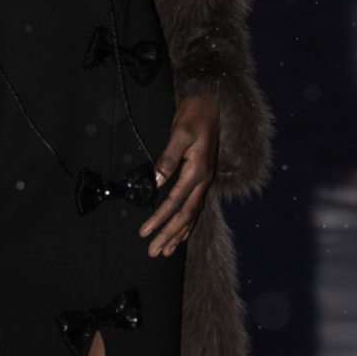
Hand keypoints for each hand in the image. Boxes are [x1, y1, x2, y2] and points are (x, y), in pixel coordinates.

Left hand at [139, 96, 220, 256]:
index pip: (175, 202)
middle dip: (168, 235)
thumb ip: (168, 158)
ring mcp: (205, 180)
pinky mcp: (202, 178)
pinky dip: (187, 224)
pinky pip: (195, 207)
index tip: (144, 232)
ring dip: (177, 234)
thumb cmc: (195, 115)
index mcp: (198, 171)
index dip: (159, 219)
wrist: (211, 103)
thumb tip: (155, 181)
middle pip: (185, 215)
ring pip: (192, 215)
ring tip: (164, 251)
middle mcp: (204, 180)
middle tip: (152, 251)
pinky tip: (180, 234)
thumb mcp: (180, 133)